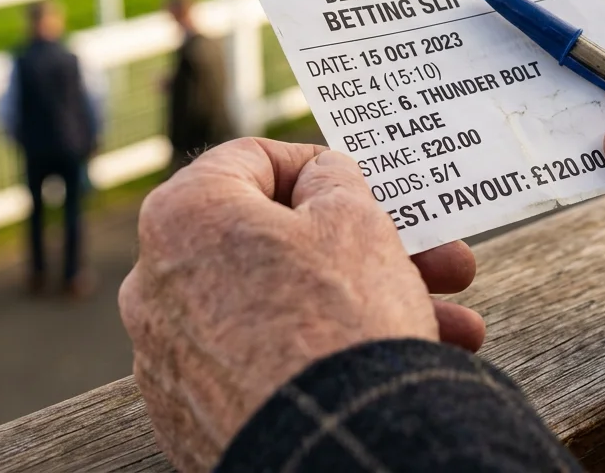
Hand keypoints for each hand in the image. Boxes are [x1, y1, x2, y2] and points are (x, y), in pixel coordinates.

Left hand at [119, 138, 483, 472]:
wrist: (330, 448)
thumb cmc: (340, 320)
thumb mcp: (355, 220)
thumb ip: (334, 181)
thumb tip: (322, 181)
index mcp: (182, 218)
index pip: (248, 160)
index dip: (316, 165)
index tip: (363, 184)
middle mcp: (156, 286)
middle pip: (274, 244)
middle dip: (365, 249)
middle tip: (429, 259)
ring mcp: (169, 358)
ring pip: (279, 308)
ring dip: (362, 306)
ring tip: (448, 326)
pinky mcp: (191, 415)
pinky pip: (262, 365)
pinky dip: (319, 356)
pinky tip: (393, 363)